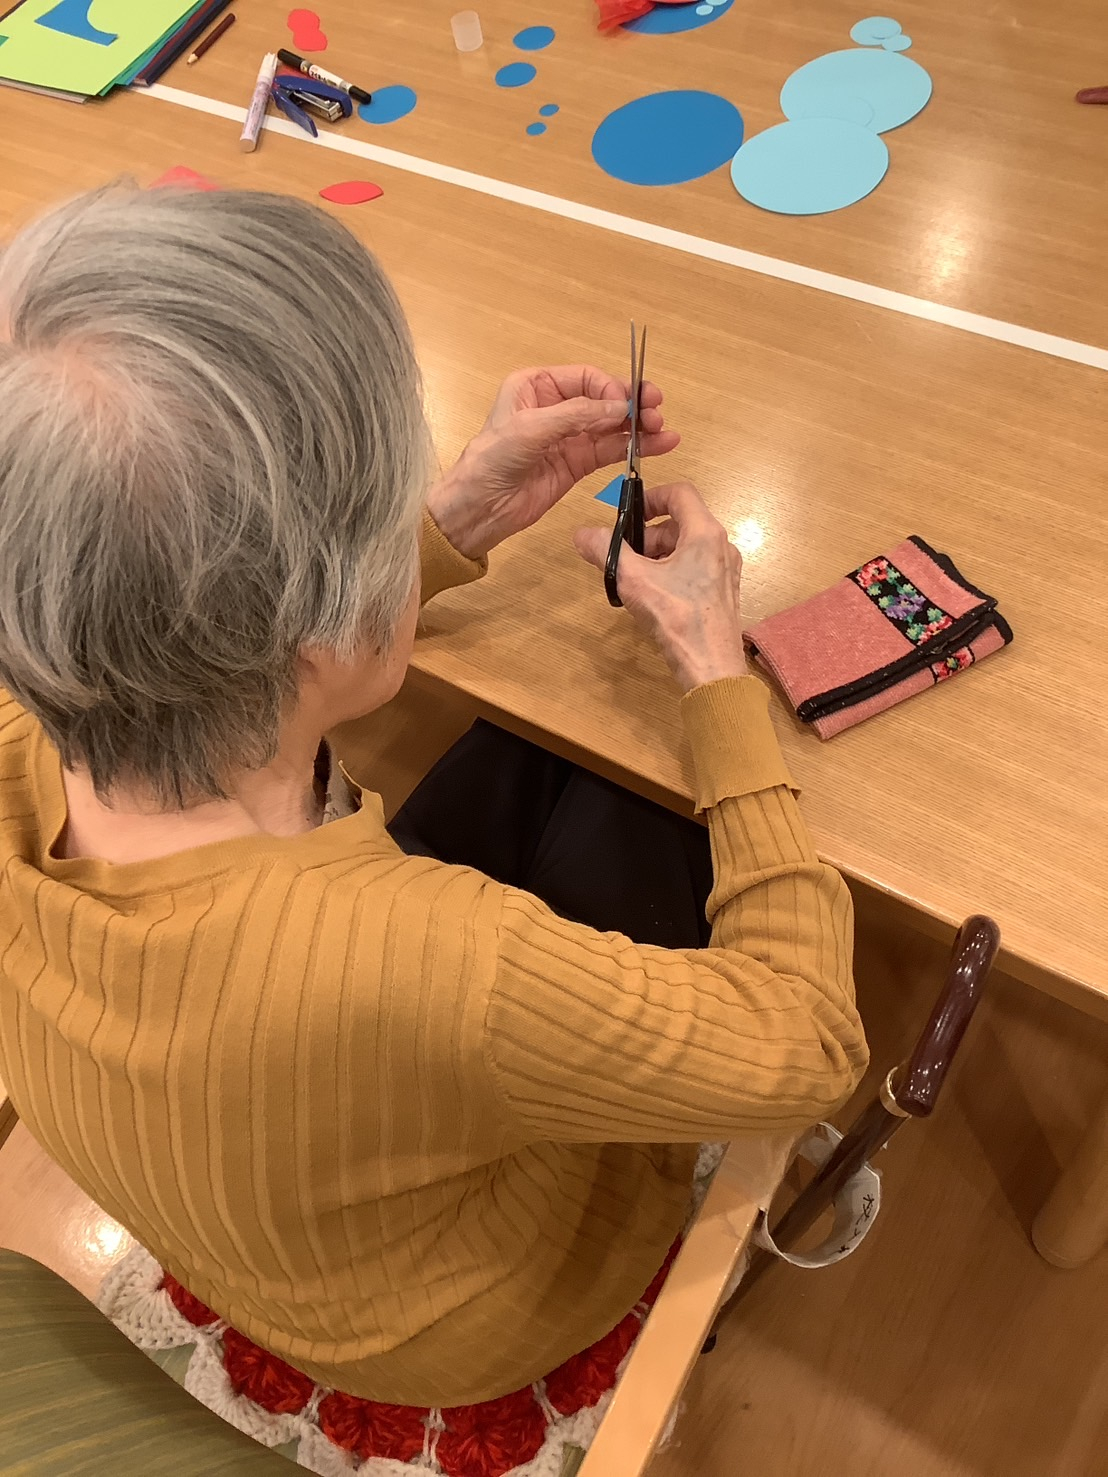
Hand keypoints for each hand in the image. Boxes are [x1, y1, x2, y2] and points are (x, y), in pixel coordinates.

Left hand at [426, 365, 679, 559]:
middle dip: (632, 405)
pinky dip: (634, 448)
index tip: (630, 404)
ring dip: (639, 428)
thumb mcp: (532, 429)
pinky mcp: (576, 464)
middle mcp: (555, 407)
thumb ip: (578, 415)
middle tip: (657, 412)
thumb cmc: (493, 459)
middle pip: (604, 400)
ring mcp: (568, 437)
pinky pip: (610, 451)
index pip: (585, 378)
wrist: (479, 508)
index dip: (611, 388)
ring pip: (612, 427)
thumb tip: (622, 409)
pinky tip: (658, 445)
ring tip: (664, 432)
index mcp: (537, 386)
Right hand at [574, 482, 748, 692]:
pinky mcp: (724, 593)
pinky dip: (672, 573)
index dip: (651, 497)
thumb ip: (605, 551)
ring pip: (687, 548)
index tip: (629, 517)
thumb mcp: (633, 580)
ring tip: (636, 581)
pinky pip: (695, 569)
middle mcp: (722, 546)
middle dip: (649, 535)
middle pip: (681, 523)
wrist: (710, 666)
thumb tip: (581, 534)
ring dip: (658, 556)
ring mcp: (726, 571)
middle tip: (626, 557)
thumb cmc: (676, 616)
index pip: (680, 493)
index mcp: (705, 533)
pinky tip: (655, 598)